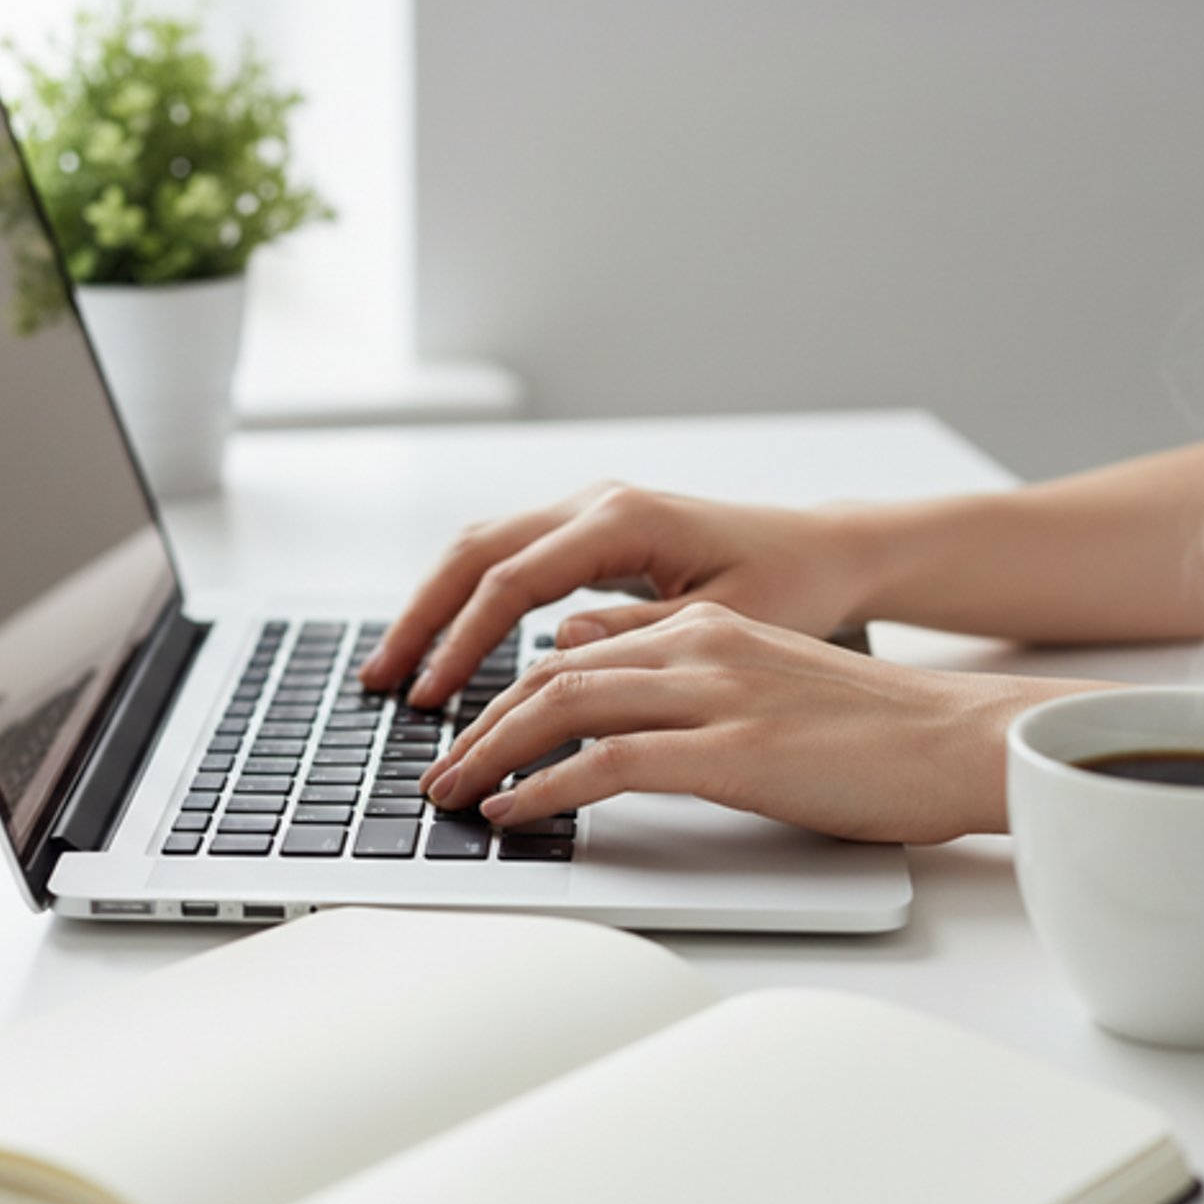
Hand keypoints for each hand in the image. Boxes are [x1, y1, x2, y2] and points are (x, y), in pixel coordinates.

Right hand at [361, 482, 876, 707]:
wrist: (821, 551)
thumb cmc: (790, 585)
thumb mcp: (724, 622)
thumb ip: (639, 635)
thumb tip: (554, 650)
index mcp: (624, 521)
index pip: (512, 581)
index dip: (463, 644)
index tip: (434, 700)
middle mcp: (596, 504)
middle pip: (475, 553)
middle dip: (422, 620)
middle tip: (382, 685)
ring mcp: (588, 512)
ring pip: (481, 550)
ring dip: (434, 608)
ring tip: (396, 672)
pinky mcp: (590, 532)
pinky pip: (508, 559)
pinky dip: (466, 601)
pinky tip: (447, 648)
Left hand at [417, 603, 1088, 843]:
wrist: (962, 742)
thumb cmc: (874, 730)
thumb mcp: (764, 678)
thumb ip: (678, 666)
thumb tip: (586, 659)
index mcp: (707, 627)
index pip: (573, 652)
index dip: (505, 696)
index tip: (469, 737)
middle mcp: (700, 645)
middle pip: (549, 677)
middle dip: (478, 728)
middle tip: (438, 776)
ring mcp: (715, 694)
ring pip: (562, 710)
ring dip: (492, 757)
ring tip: (454, 799)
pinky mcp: (733, 751)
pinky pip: (606, 764)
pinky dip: (545, 789)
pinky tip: (515, 816)